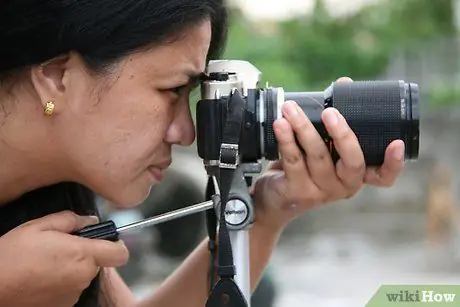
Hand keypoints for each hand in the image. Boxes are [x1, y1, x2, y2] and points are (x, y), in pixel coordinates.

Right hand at [0, 211, 128, 306]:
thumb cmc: (14, 253)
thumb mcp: (40, 226)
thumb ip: (71, 220)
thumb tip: (91, 221)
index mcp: (83, 254)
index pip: (120, 254)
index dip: (116, 245)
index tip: (105, 240)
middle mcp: (83, 276)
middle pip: (99, 263)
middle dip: (86, 254)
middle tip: (62, 248)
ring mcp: (74, 294)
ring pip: (84, 276)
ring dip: (74, 269)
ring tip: (48, 263)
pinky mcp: (64, 306)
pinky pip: (72, 289)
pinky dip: (63, 283)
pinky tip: (43, 277)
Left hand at [251, 77, 404, 231]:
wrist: (272, 196)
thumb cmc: (302, 165)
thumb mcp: (321, 143)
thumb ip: (334, 119)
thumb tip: (345, 84)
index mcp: (355, 174)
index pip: (382, 177)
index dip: (393, 163)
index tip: (397, 143)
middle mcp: (343, 185)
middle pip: (353, 162)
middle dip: (342, 134)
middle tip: (328, 112)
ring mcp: (321, 191)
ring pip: (318, 156)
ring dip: (303, 128)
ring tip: (290, 109)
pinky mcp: (298, 192)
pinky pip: (294, 161)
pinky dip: (286, 139)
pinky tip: (279, 124)